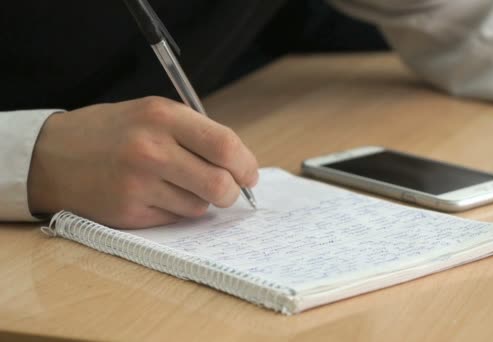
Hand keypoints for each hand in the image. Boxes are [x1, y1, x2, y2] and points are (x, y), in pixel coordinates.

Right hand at [27, 96, 258, 228]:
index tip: (249, 173)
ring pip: (200, 206)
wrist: (51, 155)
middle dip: (232, 192)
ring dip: (201, 201)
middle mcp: (150, 149)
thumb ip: (196, 134)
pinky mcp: (129, 212)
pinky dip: (177, 210)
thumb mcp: (152, 114)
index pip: (225, 145)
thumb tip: (240, 165)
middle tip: (227, 190)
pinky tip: (155, 195)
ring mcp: (138, 184)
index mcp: (162, 116)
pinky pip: (176, 218)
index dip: (246, 164)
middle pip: (220, 184)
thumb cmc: (111, 132)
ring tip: (177, 185)